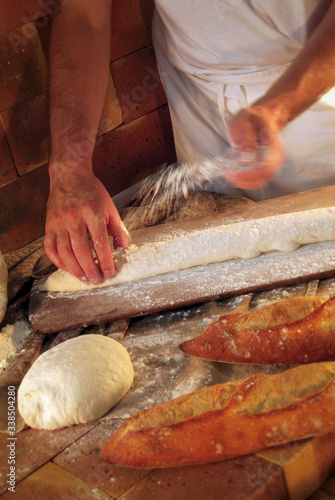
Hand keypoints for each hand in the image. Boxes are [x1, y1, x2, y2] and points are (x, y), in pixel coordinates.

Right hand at [44, 165, 128, 284]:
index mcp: (92, 212)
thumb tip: (122, 249)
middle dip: (90, 269)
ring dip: (75, 269)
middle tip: (96, 280)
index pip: (99, 243)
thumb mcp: (110, 207)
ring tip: (84, 278)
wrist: (69, 175)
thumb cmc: (92, 192)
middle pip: (81, 251)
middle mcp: (73, 218)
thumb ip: (117, 229)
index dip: (104, 261)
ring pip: (65, 252)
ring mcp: (59, 222)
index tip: (109, 272)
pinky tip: (68, 268)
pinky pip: (50, 248)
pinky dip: (58, 261)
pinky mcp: (49, 225)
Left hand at [225, 106, 284, 189]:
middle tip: (228, 174)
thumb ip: (246, 136)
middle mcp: (275, 156)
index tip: (234, 172)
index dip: (251, 173)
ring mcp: (270, 163)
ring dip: (242, 182)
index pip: (267, 165)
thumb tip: (244, 159)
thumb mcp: (245, 119)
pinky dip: (243, 181)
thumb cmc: (253, 117)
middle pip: (264, 176)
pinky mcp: (263, 168)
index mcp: (273, 143)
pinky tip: (232, 174)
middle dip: (244, 179)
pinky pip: (255, 180)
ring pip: (259, 181)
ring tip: (228, 174)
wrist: (261, 117)